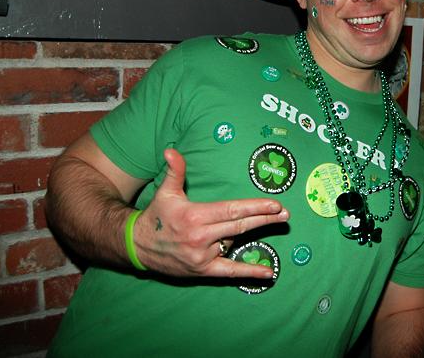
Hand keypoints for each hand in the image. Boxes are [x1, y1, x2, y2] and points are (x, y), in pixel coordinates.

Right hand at [132, 148, 288, 278]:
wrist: (137, 246)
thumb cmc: (156, 216)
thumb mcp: (165, 192)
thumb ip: (174, 171)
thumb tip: (171, 151)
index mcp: (195, 216)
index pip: (232, 210)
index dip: (255, 207)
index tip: (275, 205)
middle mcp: (201, 237)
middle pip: (240, 226)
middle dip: (265, 219)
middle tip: (286, 214)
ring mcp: (202, 256)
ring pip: (234, 243)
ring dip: (255, 234)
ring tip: (278, 225)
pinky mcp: (202, 270)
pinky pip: (229, 272)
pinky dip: (250, 272)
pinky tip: (269, 273)